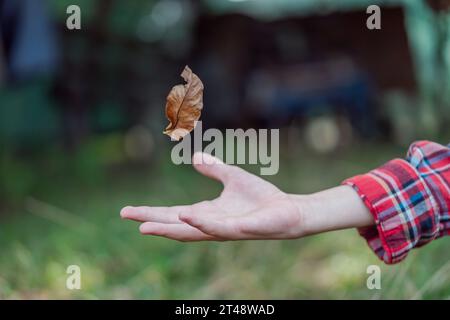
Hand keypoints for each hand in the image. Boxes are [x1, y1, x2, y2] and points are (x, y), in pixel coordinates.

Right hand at [120, 152, 304, 240]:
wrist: (288, 211)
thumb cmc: (262, 198)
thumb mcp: (233, 178)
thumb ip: (214, 170)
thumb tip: (195, 158)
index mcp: (207, 213)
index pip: (173, 214)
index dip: (151, 212)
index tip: (128, 210)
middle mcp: (210, 224)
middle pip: (174, 224)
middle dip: (150, 221)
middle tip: (126, 216)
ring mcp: (223, 229)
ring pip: (191, 231)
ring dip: (168, 228)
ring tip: (145, 226)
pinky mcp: (239, 229)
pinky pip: (217, 227)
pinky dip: (200, 222)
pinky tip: (186, 214)